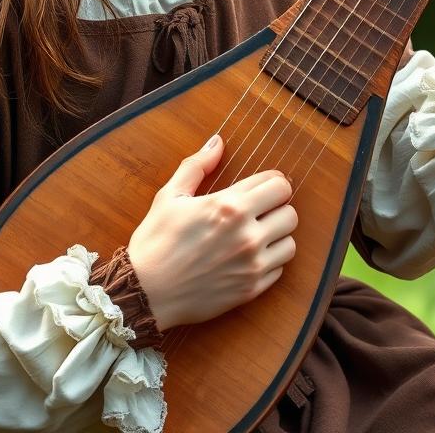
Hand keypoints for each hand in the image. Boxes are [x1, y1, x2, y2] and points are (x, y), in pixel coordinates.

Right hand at [126, 135, 297, 331]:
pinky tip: (249, 257)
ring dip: (277, 236)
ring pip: (290, 241)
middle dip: (277, 207)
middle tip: (260, 210)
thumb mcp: (170, 196)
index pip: (278, 184)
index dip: (273, 182)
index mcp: (229, 206)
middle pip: (291, 212)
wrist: (144, 293)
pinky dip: (270, 261)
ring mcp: (251, 264)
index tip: (263, 186)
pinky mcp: (251, 290)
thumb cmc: (155, 240)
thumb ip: (197, 165)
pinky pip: (279, 269)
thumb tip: (217, 141)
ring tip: (257, 234)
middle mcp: (246, 234)